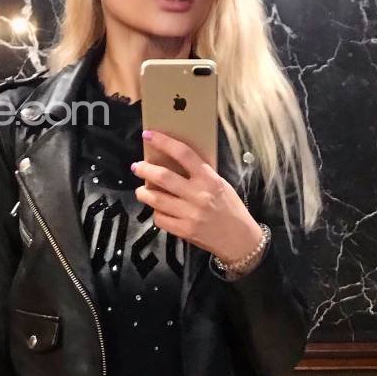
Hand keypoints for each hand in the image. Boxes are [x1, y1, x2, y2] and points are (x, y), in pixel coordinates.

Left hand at [131, 129, 264, 264]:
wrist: (240, 240)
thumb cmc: (231, 209)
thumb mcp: (221, 185)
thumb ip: (200, 175)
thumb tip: (174, 163)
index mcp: (209, 179)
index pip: (183, 154)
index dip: (163, 142)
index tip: (149, 135)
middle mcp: (198, 195)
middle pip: (163, 177)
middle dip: (145, 169)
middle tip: (137, 167)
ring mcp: (190, 214)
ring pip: (156, 200)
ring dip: (143, 193)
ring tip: (141, 191)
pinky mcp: (184, 231)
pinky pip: (161, 219)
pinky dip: (156, 213)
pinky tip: (157, 210)